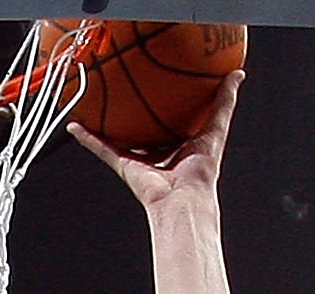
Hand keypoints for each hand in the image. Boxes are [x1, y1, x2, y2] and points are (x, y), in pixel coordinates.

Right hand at [67, 67, 240, 209]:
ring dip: (105, 125)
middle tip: (124, 92)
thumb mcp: (216, 127)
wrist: (184, 198)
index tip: (159, 89)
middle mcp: (158, 154)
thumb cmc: (202, 171)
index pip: (170, 121)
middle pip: (143, 130)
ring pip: (119, 139)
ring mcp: (140, 161)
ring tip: (92, 104)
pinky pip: (102, 149)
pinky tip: (77, 124)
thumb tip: (237, 75)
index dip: (165, 106)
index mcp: (179, 147)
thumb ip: (224, 101)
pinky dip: (88, 139)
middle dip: (134, 115)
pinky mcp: (125, 167)